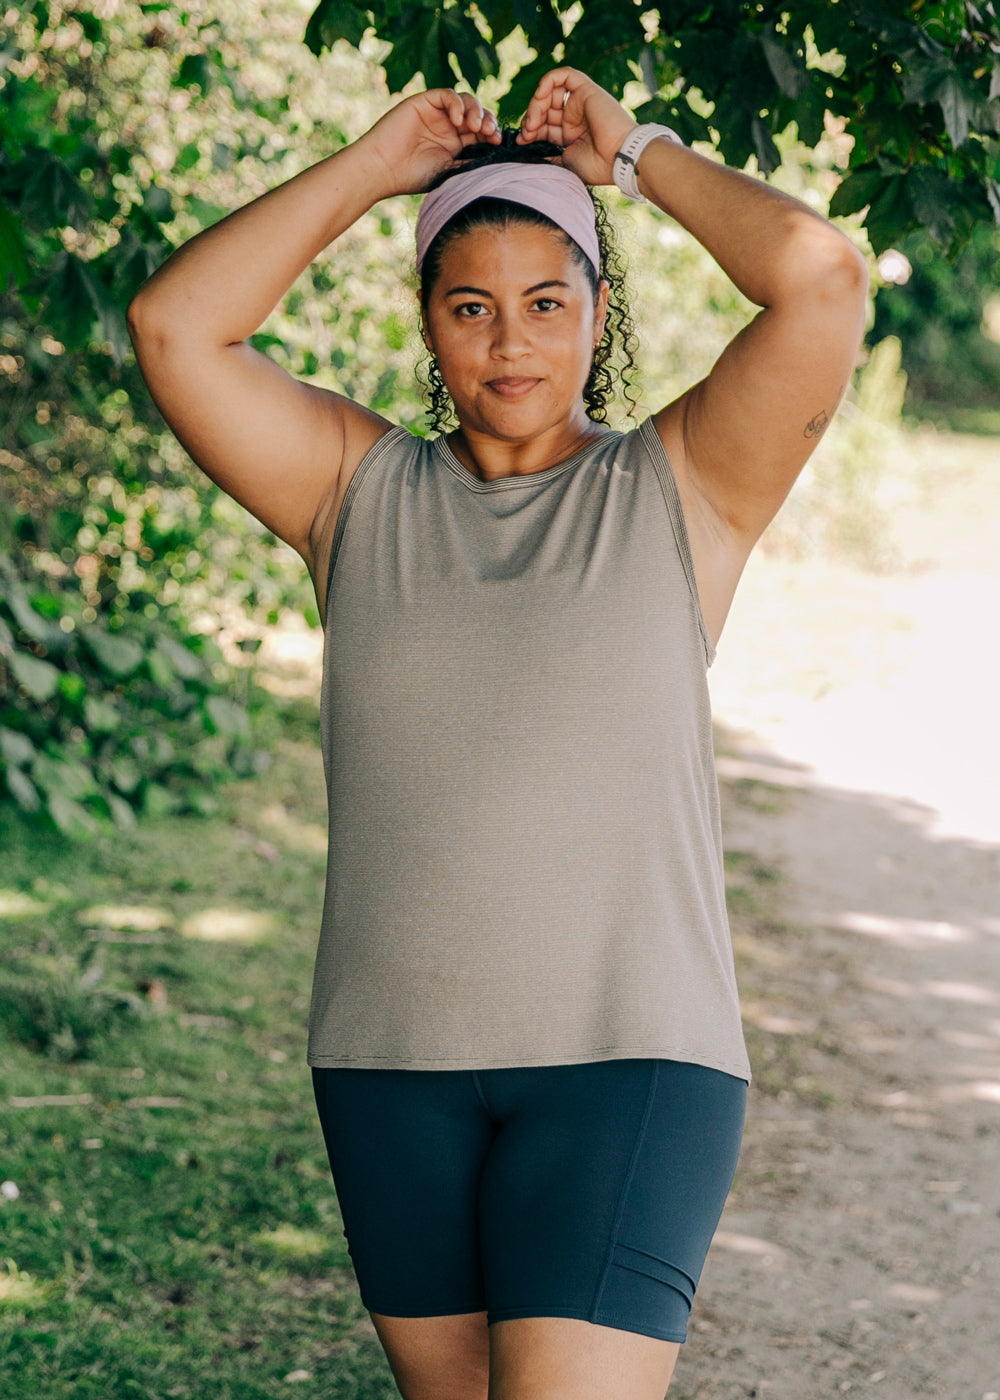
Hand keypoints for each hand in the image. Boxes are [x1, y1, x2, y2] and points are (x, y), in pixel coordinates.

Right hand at [359, 89, 500, 196]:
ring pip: (466, 101)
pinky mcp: (424, 102)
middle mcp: (448, 127)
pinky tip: (458, 120)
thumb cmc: (413, 176)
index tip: (498, 143)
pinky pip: (447, 95)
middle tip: (491, 133)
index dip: (493, 133)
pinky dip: (457, 104)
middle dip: (488, 121)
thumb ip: (470, 161)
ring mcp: (437, 113)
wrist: (384, 168)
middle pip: (477, 114)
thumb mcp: (450, 172)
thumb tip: (497, 159)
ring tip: (475, 126)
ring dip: (475, 111)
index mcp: (457, 144)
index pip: (482, 132)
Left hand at [517, 68, 634, 184]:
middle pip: (545, 108)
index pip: (544, 126)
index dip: (530, 131)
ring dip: (536, 103)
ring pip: (550, 92)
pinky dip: (548, 81)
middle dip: (531, 118)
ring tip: (532, 121)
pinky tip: (540, 95)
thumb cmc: (597, 166)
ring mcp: (581, 102)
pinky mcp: (586, 90)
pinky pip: (564, 75)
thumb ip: (551, 157)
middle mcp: (575, 117)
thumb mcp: (566, 163)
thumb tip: (534, 156)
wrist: (618, 158)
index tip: (521, 141)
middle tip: (526, 132)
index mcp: (571, 134)